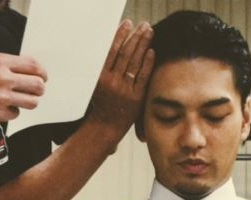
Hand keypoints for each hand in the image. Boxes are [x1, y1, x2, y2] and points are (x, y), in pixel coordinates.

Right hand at [0, 53, 47, 122]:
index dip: (43, 73)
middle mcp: (3, 78)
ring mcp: (2, 97)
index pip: (33, 66)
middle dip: (39, 89)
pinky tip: (1, 107)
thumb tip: (27, 71)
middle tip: (35, 91)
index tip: (43, 77)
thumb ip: (5, 65)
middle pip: (38, 85)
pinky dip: (12, 112)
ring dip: (29, 101)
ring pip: (32, 102)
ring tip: (19, 99)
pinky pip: (16, 114)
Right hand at [87, 19, 154, 137]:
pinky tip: (152, 51)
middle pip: (125, 53)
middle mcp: (112, 81)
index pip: (112, 50)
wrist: (106, 126)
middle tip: (144, 25)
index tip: (127, 23)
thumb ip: (106, 68)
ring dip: (143, 45)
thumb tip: (116, 47)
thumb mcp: (98, 84)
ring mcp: (124, 90)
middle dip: (136, 37)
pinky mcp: (135, 98)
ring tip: (149, 32)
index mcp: (101, 76)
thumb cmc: (102, 103)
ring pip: (134, 62)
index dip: (120, 35)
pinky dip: (147, 63)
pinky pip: (143, 77)